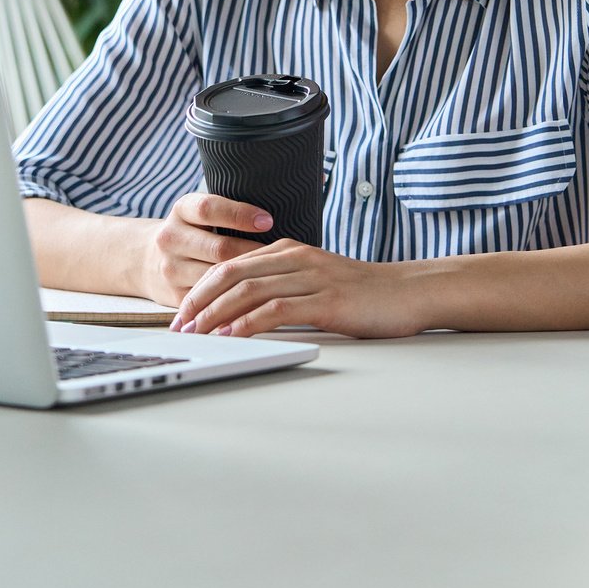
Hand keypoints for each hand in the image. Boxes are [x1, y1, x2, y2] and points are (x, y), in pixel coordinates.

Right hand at [140, 192, 274, 306]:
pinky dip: (234, 300)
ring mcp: (171, 269)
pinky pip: (210, 300)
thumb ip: (228, 211)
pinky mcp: (175, 295)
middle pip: (218, 248)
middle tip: (282, 257)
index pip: (209, 208)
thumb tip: (274, 212)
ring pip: (216, 277)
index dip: (239, 215)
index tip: (268, 221)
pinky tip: (257, 300)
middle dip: (252, 253)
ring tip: (275, 279)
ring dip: (247, 279)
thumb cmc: (191, 232)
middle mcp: (171, 238)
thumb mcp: (198, 213)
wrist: (143, 259)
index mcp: (181, 210)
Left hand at [169, 240, 426, 339]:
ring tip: (196, 333)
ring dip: (216, 313)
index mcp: (290, 251)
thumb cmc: (366, 293)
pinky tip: (232, 336)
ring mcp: (311, 277)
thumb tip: (246, 310)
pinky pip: (278, 309)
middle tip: (179, 325)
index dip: (202, 287)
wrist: (409, 292)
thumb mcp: (317, 281)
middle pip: (232, 272)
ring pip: (249, 289)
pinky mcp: (326, 300)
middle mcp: (296, 258)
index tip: (183, 312)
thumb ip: (285, 286)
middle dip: (199, 299)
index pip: (232, 264)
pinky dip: (249, 322)